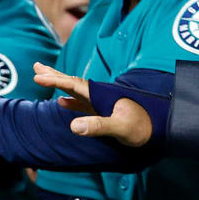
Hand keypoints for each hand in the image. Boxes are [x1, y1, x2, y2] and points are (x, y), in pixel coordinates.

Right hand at [32, 62, 151, 145]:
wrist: (163, 132)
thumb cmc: (144, 129)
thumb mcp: (121, 128)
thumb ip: (98, 126)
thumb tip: (73, 126)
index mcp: (101, 95)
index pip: (73, 85)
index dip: (55, 80)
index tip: (37, 77)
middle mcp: (99, 97)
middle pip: (72, 82)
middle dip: (54, 75)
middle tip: (36, 67)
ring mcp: (101, 104)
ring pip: (75, 91)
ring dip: (59, 85)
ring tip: (43, 78)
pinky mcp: (104, 113)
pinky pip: (81, 103)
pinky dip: (69, 100)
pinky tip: (61, 102)